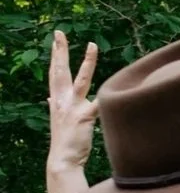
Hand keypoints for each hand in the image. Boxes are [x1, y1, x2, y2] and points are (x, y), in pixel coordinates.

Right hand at [47, 30, 98, 181]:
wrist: (63, 160)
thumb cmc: (65, 141)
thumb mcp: (59, 120)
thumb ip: (56, 107)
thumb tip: (49, 99)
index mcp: (57, 100)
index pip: (55, 73)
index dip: (55, 56)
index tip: (55, 40)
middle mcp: (62, 100)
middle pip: (60, 70)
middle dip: (60, 51)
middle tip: (59, 33)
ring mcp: (73, 107)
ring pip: (81, 80)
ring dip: (87, 63)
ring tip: (93, 46)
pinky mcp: (84, 117)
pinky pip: (98, 104)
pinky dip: (105, 98)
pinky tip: (117, 89)